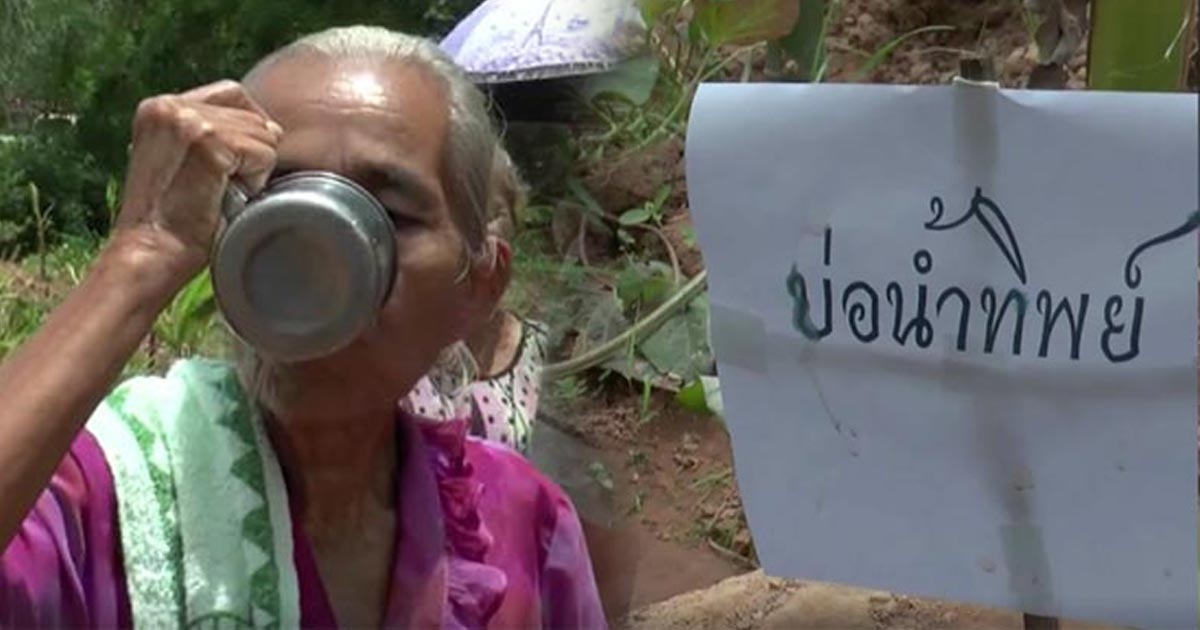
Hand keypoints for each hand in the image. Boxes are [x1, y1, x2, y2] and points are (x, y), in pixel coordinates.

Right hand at [113, 80, 281, 280]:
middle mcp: (168, 105)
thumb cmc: (173, 220)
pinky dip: (256, 182)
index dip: (249, 128)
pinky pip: (265, 153)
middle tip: (220, 188)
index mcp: (158, 106)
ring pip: (263, 133)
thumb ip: (213, 134)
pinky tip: (226, 199)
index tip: (237, 165)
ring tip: (219, 194)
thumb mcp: (184, 162)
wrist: (151, 253)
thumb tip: (273, 126)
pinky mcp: (207, 143)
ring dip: (254, 170)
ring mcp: (187, 121)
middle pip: (252, 112)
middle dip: (251, 153)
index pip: (232, 93)